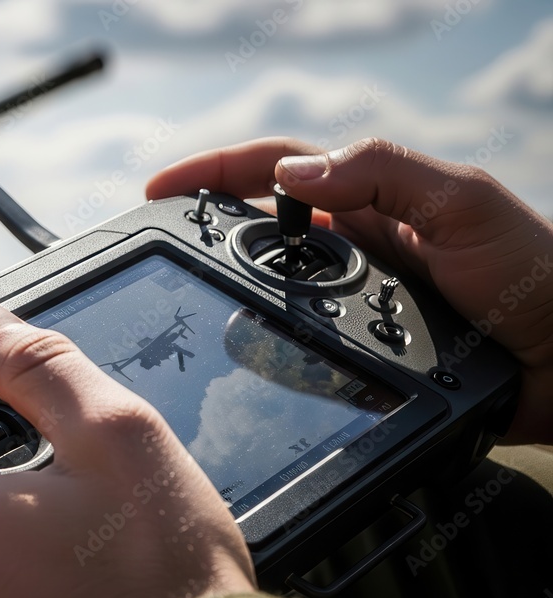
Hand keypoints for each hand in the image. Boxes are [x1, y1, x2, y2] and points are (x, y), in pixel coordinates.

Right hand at [147, 137, 552, 443]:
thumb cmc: (534, 275)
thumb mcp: (464, 205)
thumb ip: (385, 174)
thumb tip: (292, 174)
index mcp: (372, 199)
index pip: (277, 171)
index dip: (215, 172)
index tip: (161, 188)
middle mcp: (354, 247)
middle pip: (257, 226)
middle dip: (200, 225)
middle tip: (154, 245)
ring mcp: (353, 302)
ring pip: (268, 287)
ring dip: (220, 284)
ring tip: (176, 297)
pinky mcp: (359, 354)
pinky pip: (292, 343)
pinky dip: (256, 341)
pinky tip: (234, 354)